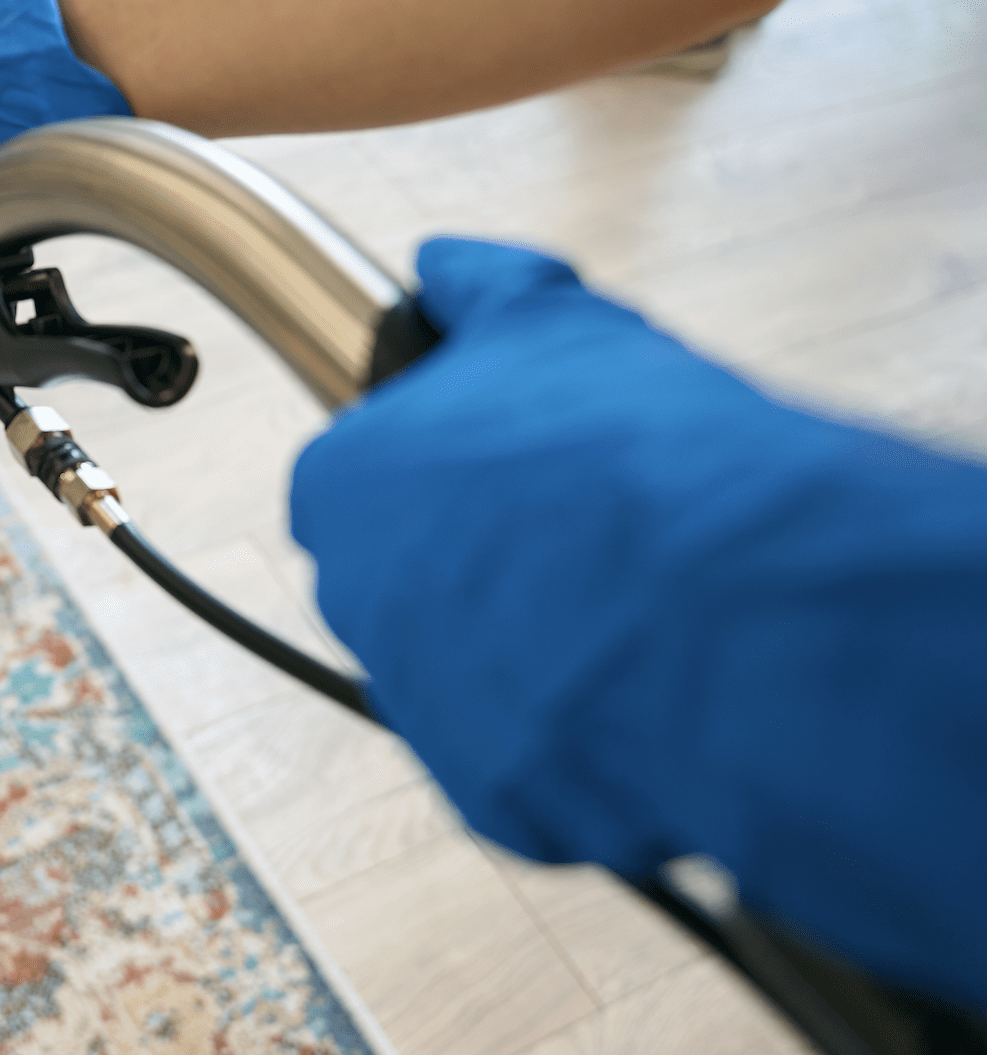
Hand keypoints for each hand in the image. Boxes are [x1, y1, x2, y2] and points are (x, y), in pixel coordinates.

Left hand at [290, 238, 986, 1007]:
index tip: (502, 461)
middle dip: (478, 554)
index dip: (437, 462)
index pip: (354, 475)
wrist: (714, 610)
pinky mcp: (489, 790)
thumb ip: (478, 287)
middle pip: (401, 572)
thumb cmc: (620, 450)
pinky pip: (527, 750)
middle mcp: (354, 601)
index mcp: (340, 486)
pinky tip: (647, 674)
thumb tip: (441, 263)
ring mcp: (415, 703)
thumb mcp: (547, 317)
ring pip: (463, 663)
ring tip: (633, 599)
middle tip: (577, 527)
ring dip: (529, 637)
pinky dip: (578, 720)